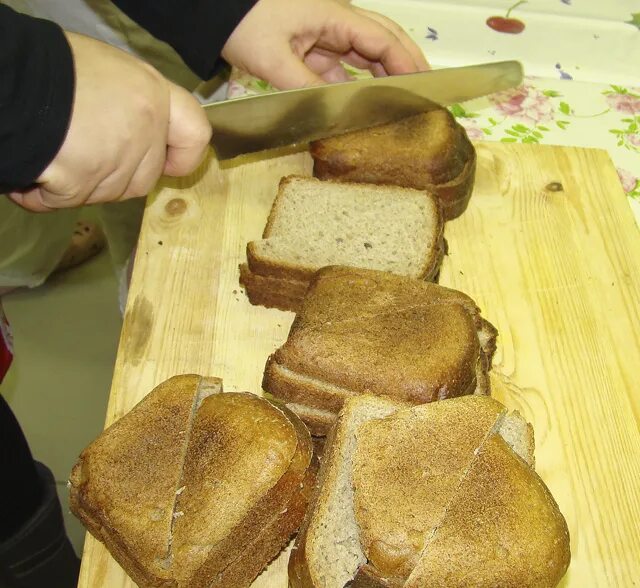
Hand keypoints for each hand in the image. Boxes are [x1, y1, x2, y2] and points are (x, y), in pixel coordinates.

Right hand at [10, 32, 210, 211]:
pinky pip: (69, 200)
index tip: (169, 163)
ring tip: (53, 152)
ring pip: (109, 193)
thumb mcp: (109, 72)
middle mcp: (144, 128)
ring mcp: (117, 158)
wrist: (9, 78)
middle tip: (82, 151)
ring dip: (81, 184)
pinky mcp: (84, 182)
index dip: (184, 156)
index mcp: (153, 94)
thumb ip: (135, 105)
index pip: (196, 134)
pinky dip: (47, 193)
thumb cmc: (53, 67)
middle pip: (145, 177)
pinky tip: (34, 170)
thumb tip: (137, 131)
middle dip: (116, 175)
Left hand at [221, 0, 428, 89]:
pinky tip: (362, 103)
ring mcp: (325, 35)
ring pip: (365, 55)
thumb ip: (305, 87)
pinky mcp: (313, 48)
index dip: (406, 63)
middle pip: (383, 42)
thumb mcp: (273, 59)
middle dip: (406, 65)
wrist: (217, 11)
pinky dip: (356, 83)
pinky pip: (343, 66)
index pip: (382, 39)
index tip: (423, 86)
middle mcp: (337, 23)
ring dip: (384, 76)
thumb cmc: (243, 21)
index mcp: (334, 17)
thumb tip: (333, 111)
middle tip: (425, 93)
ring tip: (402, 101)